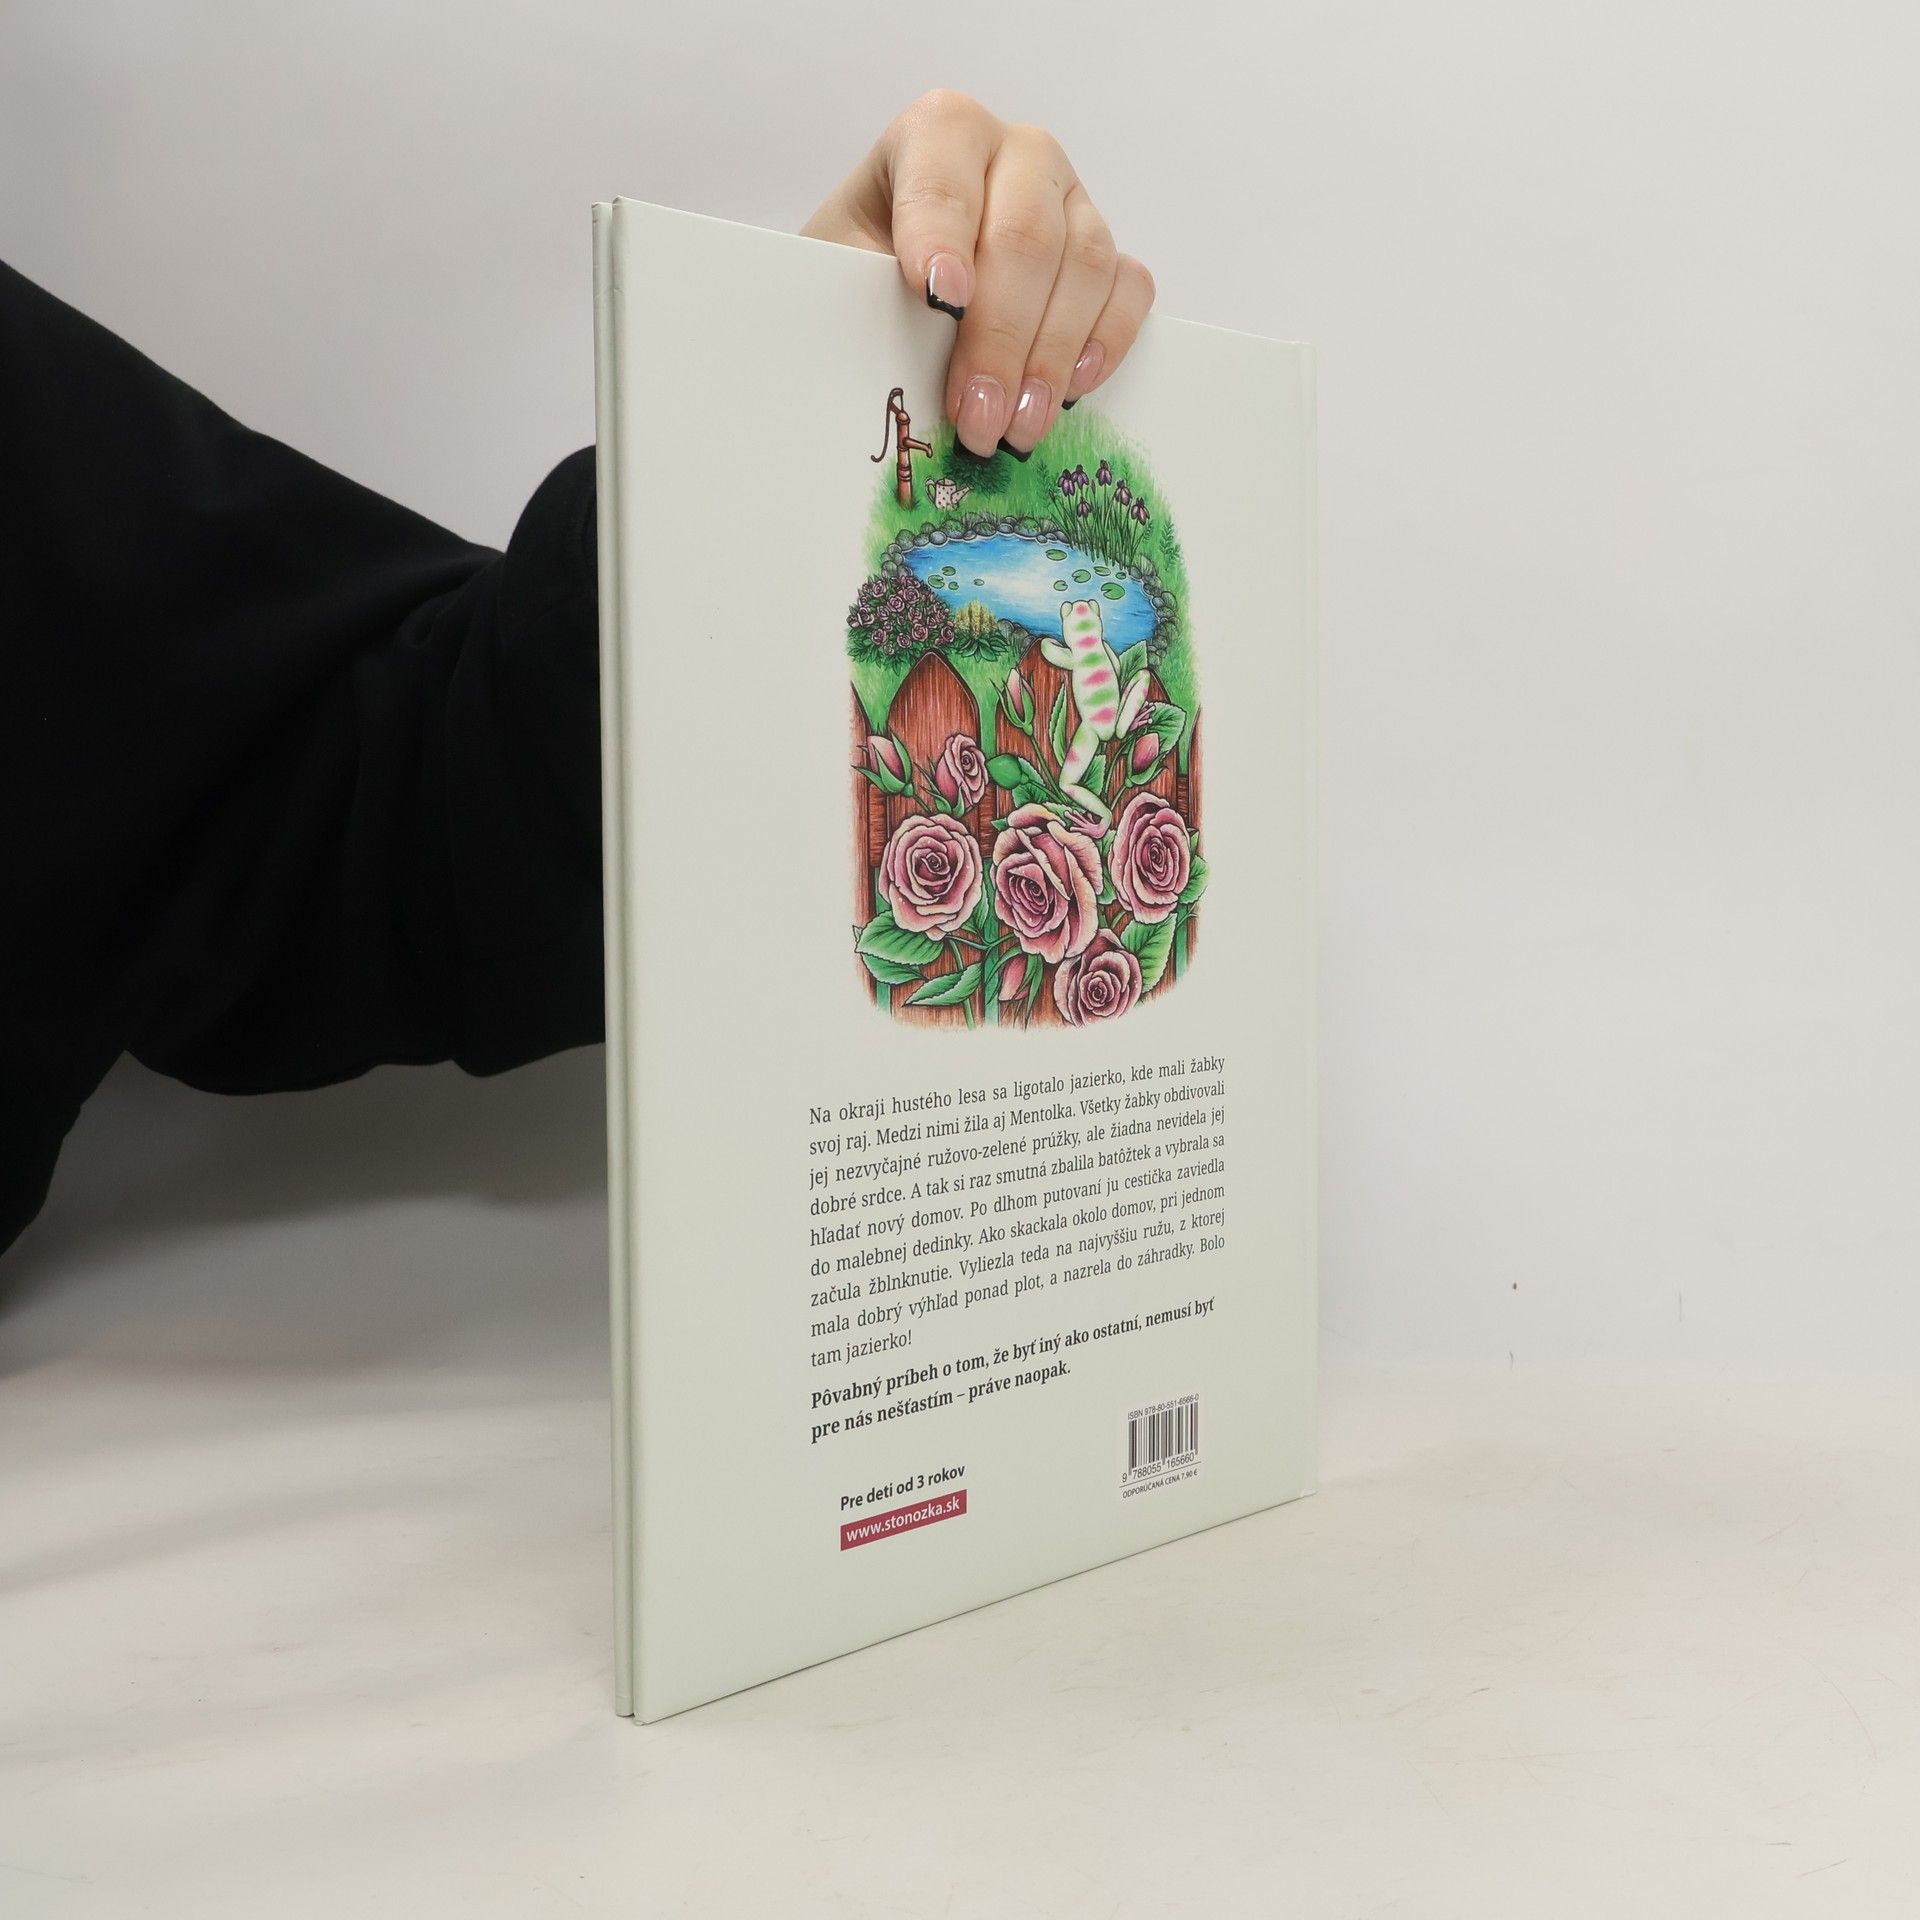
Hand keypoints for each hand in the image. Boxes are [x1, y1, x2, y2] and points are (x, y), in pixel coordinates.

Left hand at [802, 90, 1155, 459]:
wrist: (889, 283)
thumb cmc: (862, 273)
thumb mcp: (839, 273)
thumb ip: (861, 294)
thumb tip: (891, 361)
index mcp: (941, 134)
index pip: (945, 175)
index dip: (942, 237)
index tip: (937, 300)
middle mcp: (1017, 155)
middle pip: (1027, 236)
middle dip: (1000, 338)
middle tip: (978, 418)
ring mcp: (1071, 201)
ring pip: (1085, 265)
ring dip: (1051, 359)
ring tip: (1016, 429)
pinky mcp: (1106, 253)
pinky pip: (1129, 289)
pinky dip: (1107, 342)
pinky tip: (1073, 390)